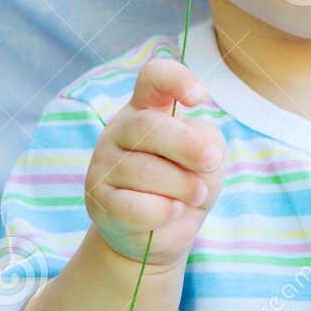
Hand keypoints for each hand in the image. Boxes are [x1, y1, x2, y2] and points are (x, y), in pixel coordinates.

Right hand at [86, 58, 223, 269]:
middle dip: (187, 146)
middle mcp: (120, 130)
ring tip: (194, 195)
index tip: (199, 97)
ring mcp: (103, 164)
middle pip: (147, 125)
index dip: (176, 81)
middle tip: (211, 162)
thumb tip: (197, 152)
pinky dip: (163, 212)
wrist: (161, 231)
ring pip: (145, 170)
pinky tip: (170, 211)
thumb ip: (205, 142)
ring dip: (182, 186)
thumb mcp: (208, 157)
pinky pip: (136, 206)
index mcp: (149, 110)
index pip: (154, 79)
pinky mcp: (99, 201)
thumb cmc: (187, 184)